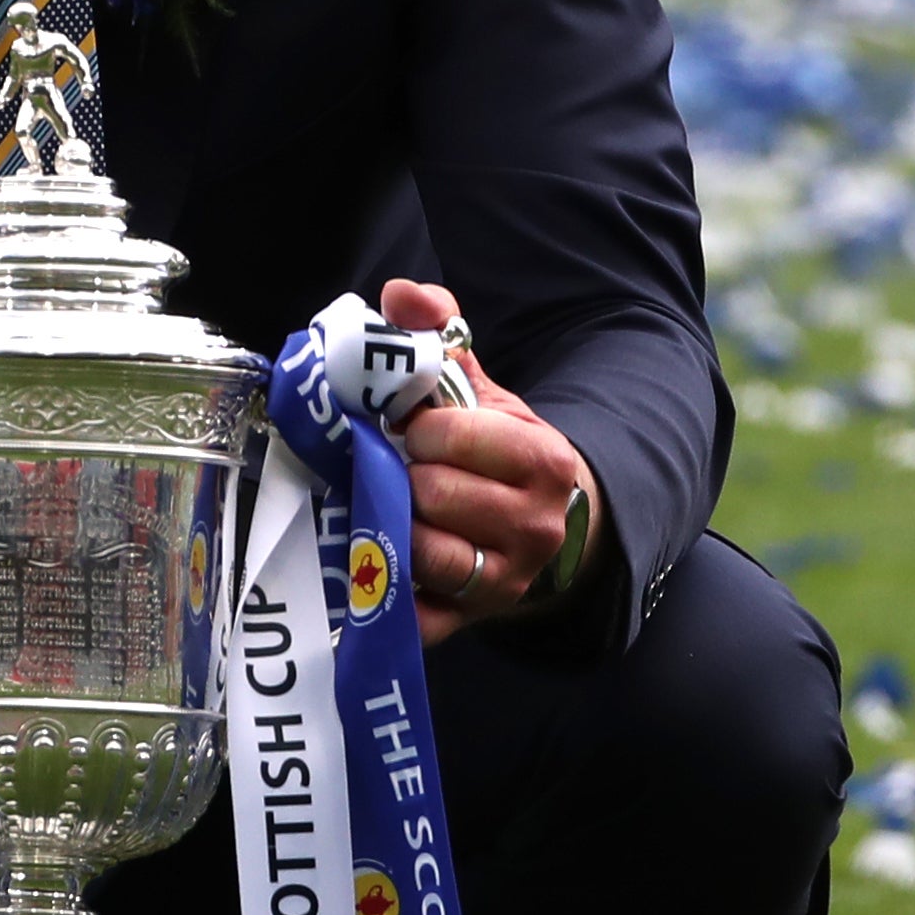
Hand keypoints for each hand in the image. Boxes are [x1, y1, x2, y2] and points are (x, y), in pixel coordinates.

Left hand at [377, 278, 601, 645]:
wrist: (542, 527)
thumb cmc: (498, 451)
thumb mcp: (481, 390)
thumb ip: (441, 333)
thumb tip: (400, 293)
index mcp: (542, 460)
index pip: (452, 437)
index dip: (417, 428)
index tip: (412, 428)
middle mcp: (535, 526)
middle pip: (431, 495)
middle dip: (400, 475)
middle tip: (395, 469)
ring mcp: (504, 580)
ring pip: (420, 553)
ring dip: (389, 525)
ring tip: (386, 506)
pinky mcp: (470, 620)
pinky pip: (411, 615)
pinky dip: (382, 591)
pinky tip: (372, 561)